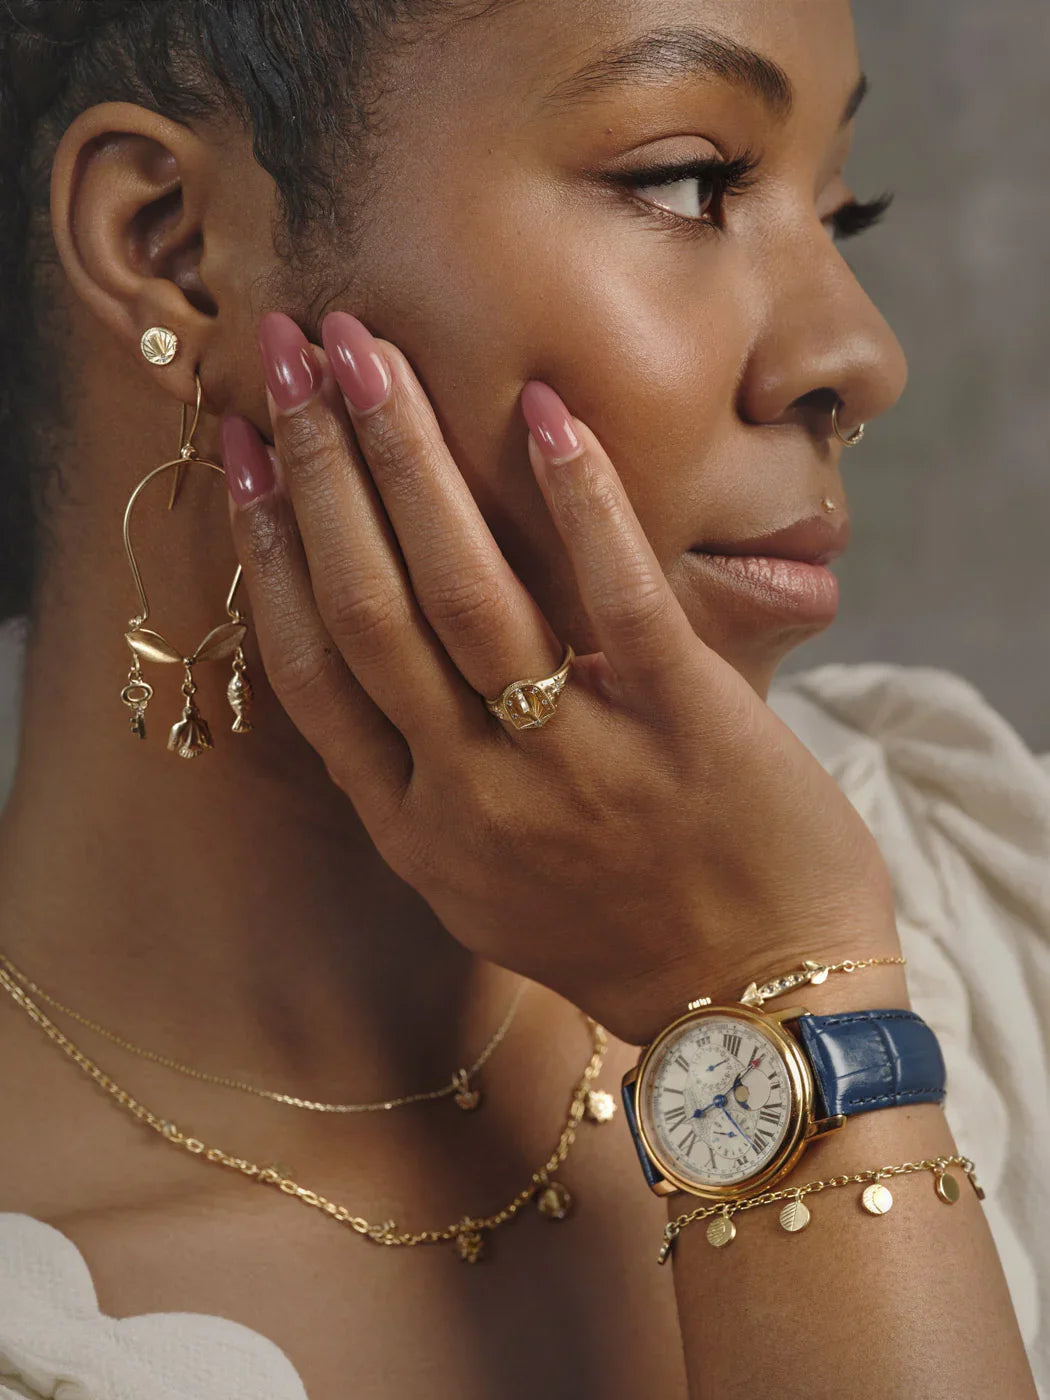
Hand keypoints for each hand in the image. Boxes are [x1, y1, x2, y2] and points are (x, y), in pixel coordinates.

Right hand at [220, 310, 899, 1044]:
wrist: (762, 1014)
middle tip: (287, 353)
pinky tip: (543, 410)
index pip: (311, 670)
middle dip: (317, 469)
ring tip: (370, 353)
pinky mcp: (681, 725)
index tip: (235, 452)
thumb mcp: (491, 889)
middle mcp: (473, 796)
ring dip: (406, 462)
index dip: (264, 551)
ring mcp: (573, 761)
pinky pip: (616, 596)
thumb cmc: (627, 941)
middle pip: (368, 608)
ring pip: (462, 594)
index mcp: (417, 831)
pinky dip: (577, 499)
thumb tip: (406, 669)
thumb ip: (436, 785)